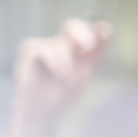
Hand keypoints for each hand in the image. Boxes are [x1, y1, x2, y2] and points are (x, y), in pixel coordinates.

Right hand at [6, 18, 112, 136]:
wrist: (43, 111)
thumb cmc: (64, 93)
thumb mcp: (85, 72)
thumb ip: (96, 51)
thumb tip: (107, 26)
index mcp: (77, 48)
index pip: (88, 30)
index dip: (98, 28)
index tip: (105, 31)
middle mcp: (61, 43)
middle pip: (72, 25)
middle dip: (82, 33)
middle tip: (89, 46)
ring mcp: (45, 44)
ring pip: (60, 43)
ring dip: (67, 62)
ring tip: (68, 80)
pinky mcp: (30, 48)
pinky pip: (45, 48)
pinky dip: (55, 62)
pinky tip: (58, 74)